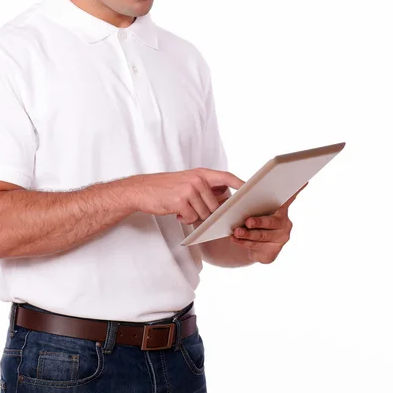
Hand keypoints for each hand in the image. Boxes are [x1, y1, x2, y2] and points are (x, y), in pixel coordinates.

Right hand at [123, 169, 244, 224]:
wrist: (141, 190)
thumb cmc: (164, 187)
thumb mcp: (187, 181)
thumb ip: (205, 186)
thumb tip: (225, 194)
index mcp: (200, 173)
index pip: (226, 177)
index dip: (240, 184)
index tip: (251, 190)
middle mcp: (197, 179)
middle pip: (216, 205)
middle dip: (208, 213)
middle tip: (193, 210)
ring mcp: (189, 189)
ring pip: (205, 214)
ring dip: (194, 216)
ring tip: (182, 209)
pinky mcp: (181, 201)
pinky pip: (192, 218)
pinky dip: (185, 219)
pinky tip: (176, 212)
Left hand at [230, 182, 308, 263]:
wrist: (253, 245)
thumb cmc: (254, 219)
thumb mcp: (255, 208)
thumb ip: (255, 199)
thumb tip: (247, 187)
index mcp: (281, 209)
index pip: (289, 198)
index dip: (295, 190)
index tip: (303, 181)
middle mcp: (284, 224)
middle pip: (271, 222)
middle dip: (258, 222)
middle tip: (248, 221)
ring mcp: (280, 239)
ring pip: (261, 236)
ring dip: (247, 234)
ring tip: (236, 232)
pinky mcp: (273, 252)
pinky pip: (256, 247)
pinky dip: (243, 243)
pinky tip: (235, 240)